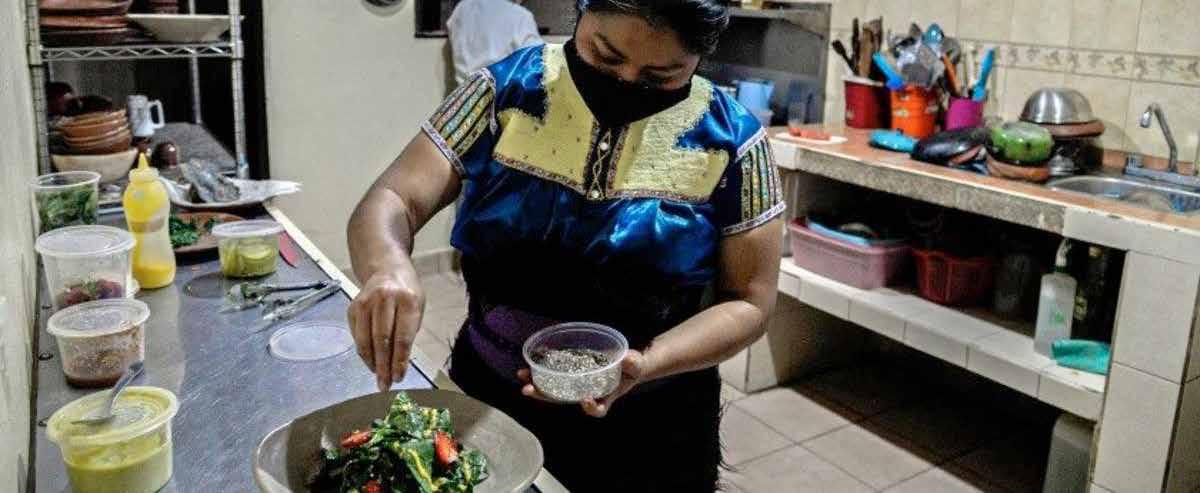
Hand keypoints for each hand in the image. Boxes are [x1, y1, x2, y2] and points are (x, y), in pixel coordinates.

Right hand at [347, 271, 423, 391]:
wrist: (387, 268)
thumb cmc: (407, 293)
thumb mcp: (418, 308)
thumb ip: (409, 333)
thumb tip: (398, 364)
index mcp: (408, 300)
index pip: (402, 337)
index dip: (400, 360)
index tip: (398, 377)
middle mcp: (385, 299)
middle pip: (382, 340)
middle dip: (383, 366)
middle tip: (385, 384)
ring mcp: (366, 302)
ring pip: (365, 339)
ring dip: (371, 362)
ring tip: (378, 377)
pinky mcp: (353, 307)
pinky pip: (356, 335)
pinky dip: (363, 352)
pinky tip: (370, 361)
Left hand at [516, 350, 647, 417]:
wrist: (627, 364)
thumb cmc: (632, 369)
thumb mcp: (636, 366)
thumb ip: (634, 363)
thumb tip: (628, 358)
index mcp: (605, 396)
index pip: (598, 409)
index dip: (592, 407)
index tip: (587, 398)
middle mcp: (587, 392)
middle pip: (565, 399)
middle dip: (545, 395)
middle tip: (528, 389)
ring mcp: (576, 383)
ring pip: (554, 387)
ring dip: (537, 382)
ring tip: (521, 375)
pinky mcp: (572, 371)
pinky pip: (555, 372)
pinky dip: (542, 367)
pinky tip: (532, 358)